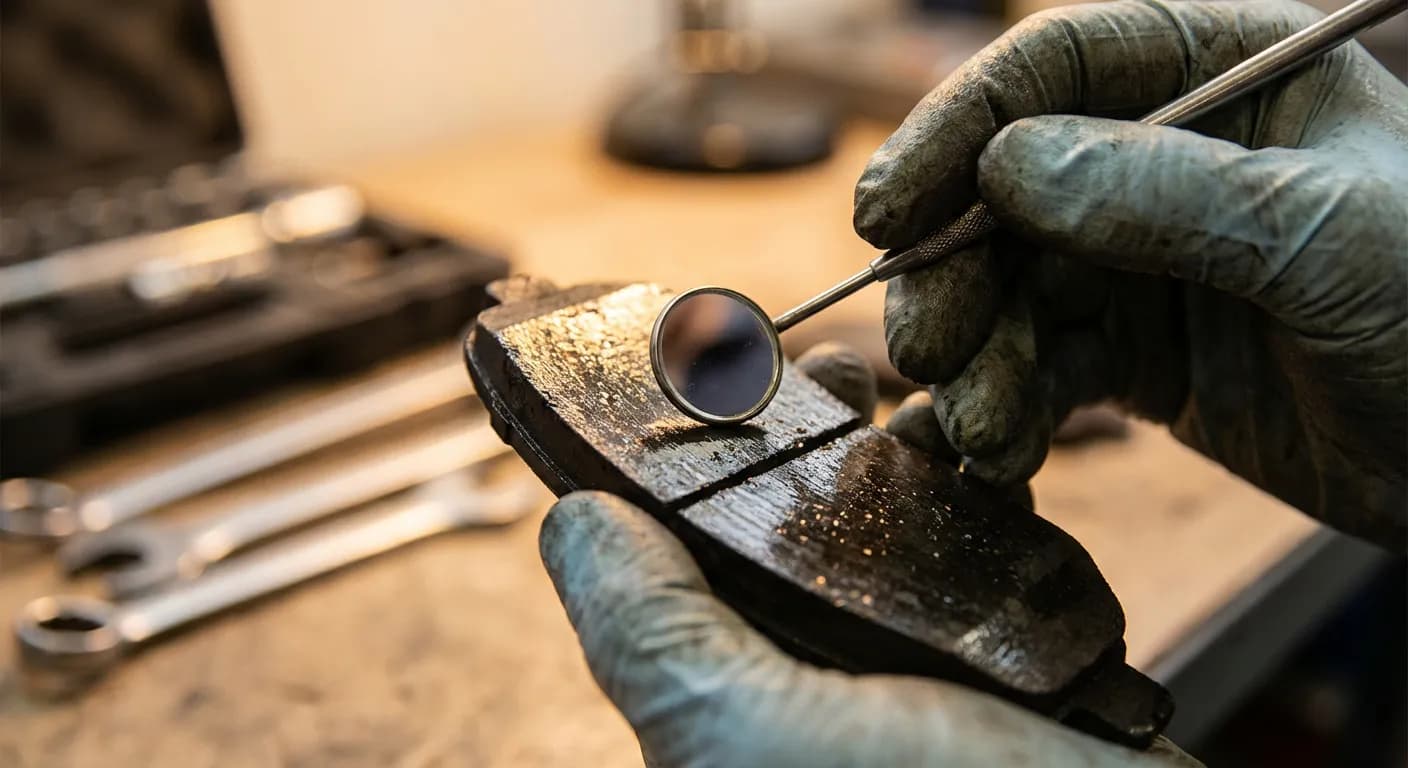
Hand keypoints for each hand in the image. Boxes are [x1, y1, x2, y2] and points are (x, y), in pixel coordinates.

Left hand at [540, 344, 1199, 766]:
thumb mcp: (749, 738)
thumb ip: (655, 636)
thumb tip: (568, 520)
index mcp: (732, 698)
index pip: (668, 556)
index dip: (666, 452)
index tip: (684, 359)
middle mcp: (811, 680)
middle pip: (778, 522)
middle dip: (789, 432)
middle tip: (821, 365)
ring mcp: (913, 666)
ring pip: (882, 523)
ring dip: (887, 443)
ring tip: (903, 383)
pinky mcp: (1008, 657)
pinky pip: (977, 548)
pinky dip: (976, 485)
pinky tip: (982, 442)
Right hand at [853, 0, 1406, 547]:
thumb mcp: (1322, 238)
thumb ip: (1165, 196)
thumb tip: (1006, 168)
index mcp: (1232, 77)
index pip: (1061, 67)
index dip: (957, 130)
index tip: (886, 212)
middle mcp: (1171, 159)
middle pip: (1009, 191)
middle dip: (955, 273)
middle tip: (925, 348)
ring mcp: (1148, 259)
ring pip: (1013, 291)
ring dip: (977, 361)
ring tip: (979, 429)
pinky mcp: (1139, 356)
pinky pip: (1041, 369)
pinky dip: (1006, 410)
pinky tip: (999, 452)